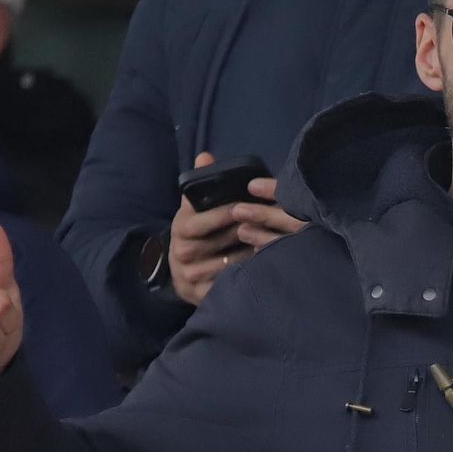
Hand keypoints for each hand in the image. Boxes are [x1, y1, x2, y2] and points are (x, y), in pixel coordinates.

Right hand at [168, 152, 302, 305]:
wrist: (182, 273)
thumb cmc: (197, 235)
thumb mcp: (194, 210)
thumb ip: (201, 184)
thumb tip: (205, 156)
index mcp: (180, 228)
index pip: (201, 220)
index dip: (223, 214)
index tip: (245, 207)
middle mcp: (182, 252)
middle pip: (217, 242)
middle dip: (243, 233)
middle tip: (268, 226)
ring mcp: (191, 275)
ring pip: (227, 264)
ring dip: (250, 255)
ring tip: (273, 246)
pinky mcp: (201, 295)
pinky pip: (227, 285)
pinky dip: (246, 277)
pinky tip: (264, 269)